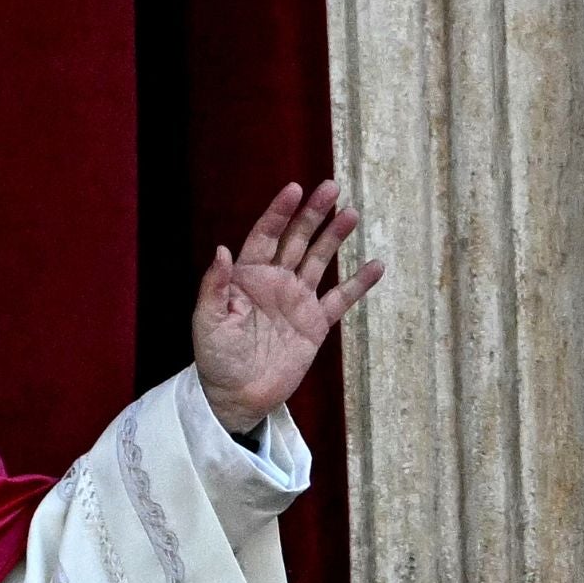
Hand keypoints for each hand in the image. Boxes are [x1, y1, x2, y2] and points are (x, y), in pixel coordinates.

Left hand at [192, 180, 384, 432]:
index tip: (294, 189)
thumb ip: (215, 286)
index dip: (279, 213)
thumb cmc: (215, 357)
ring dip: (334, 237)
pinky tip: (376, 265)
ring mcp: (297, 300)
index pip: (265, 235)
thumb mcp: (207, 321)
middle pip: (297, 240)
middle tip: (330, 187)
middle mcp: (274, 282)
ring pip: (320, 260)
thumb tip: (222, 250)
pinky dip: (358, 283)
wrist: (237, 395)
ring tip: (351, 214)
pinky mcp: (315, 323)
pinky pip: (341, 299)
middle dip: (312, 214)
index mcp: (246, 276)